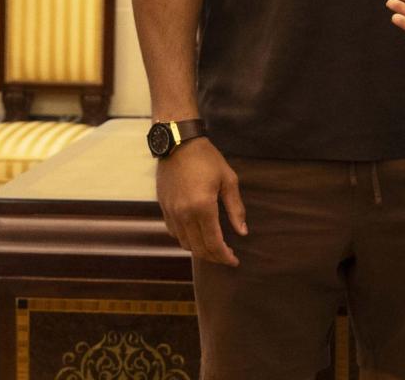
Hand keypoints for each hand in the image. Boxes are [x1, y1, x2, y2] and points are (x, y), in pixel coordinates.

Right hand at [154, 138, 246, 266]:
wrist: (178, 143)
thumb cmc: (207, 158)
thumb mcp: (228, 180)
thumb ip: (236, 208)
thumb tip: (242, 232)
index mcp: (203, 207)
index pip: (213, 243)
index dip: (225, 256)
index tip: (234, 261)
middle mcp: (184, 214)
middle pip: (198, 248)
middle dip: (214, 257)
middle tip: (226, 257)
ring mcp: (171, 212)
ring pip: (184, 243)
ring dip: (199, 250)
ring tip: (213, 248)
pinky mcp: (163, 207)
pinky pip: (174, 232)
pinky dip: (186, 239)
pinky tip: (196, 235)